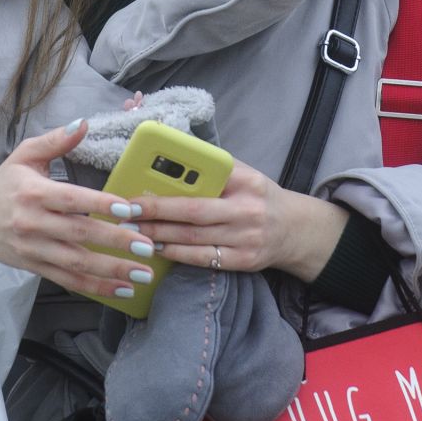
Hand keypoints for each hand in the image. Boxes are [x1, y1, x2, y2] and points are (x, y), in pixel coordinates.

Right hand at [0, 119, 156, 300]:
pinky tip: (121, 290)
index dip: (100, 204)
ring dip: (111, 271)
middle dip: (115, 241)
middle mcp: (33, 223)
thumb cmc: (3, 184)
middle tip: (148, 246)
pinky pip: (68, 280)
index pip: (71, 199)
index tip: (128, 209)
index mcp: (33, 193)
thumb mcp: (23, 156)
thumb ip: (54, 141)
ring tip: (142, 275)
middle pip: (79, 233)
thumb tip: (83, 123)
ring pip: (76, 263)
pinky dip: (95, 288)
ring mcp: (34, 249)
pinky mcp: (35, 268)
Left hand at [134, 160, 350, 281]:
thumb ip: (215, 170)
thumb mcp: (245, 176)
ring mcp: (246, 238)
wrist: (295, 230)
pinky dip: (177, 254)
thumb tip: (171, 159)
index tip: (140, 190)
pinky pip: (203, 258)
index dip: (169, 187)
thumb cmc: (259, 198)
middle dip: (156, 213)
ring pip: (194, 238)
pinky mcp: (243, 261)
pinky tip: (158, 249)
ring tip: (133, 233)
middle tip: (126, 214)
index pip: (204, 180)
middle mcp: (248, 210)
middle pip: (194, 213)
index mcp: (247, 181)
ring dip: (160, 236)